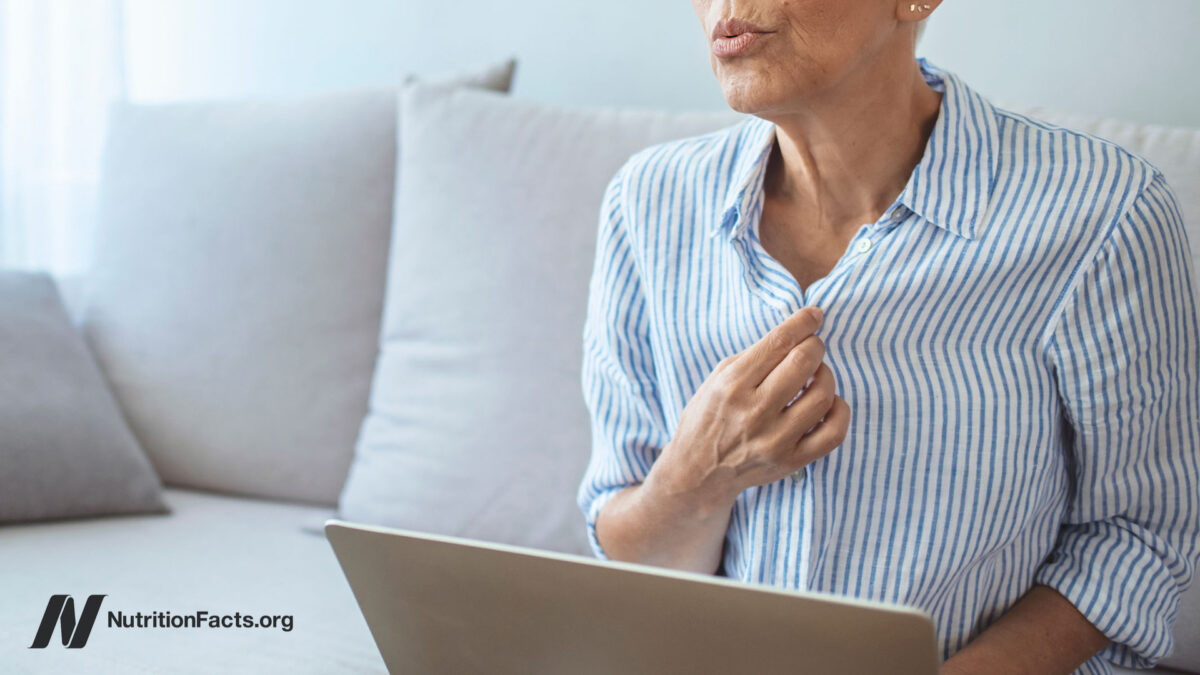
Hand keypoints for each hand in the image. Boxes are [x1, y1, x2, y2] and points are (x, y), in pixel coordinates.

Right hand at [646, 305, 849, 505]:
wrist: (697, 473)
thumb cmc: (708, 418)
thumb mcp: (717, 379)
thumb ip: (755, 357)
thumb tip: (797, 334)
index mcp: (732, 385)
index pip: (779, 342)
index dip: (804, 322)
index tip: (815, 314)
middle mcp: (754, 412)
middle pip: (804, 362)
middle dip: (814, 346)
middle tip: (811, 347)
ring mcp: (774, 440)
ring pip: (823, 395)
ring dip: (825, 376)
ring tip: (815, 376)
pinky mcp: (791, 461)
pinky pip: (833, 432)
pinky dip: (838, 410)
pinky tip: (827, 404)